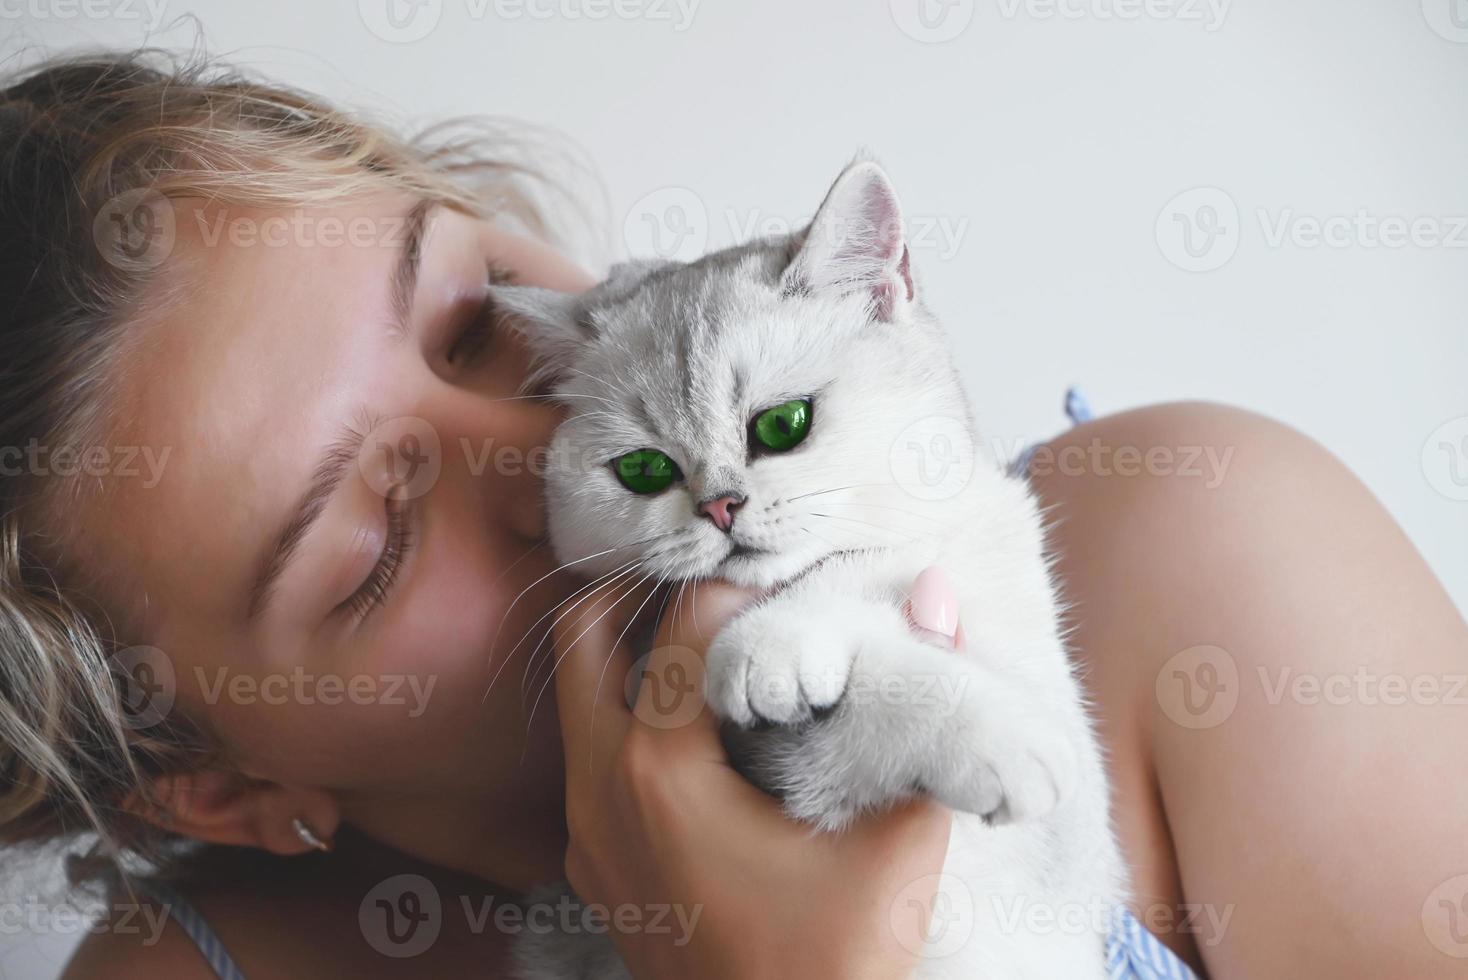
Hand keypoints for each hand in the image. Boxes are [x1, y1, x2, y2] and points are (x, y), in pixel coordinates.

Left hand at [551, 576, 956, 979]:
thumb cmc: (836, 963)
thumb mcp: (895, 840)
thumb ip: (920, 711)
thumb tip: (936, 598)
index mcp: (659, 771)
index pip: (683, 624)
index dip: (738, 583)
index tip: (788, 576)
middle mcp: (598, 789)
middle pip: (585, 635)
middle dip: (647, 591)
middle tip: (718, 582)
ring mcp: (584, 832)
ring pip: (580, 698)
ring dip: (634, 652)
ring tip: (715, 640)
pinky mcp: (594, 865)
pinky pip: (589, 756)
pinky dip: (630, 716)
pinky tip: (703, 727)